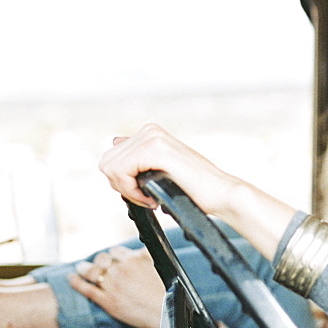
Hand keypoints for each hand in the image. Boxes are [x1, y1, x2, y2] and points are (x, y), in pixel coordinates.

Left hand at [68, 245, 164, 327]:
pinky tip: (71, 278)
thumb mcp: (159, 265)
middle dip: (98, 261)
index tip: (111, 258)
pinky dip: (76, 282)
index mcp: (134, 259)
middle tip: (96, 264)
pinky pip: (87, 289)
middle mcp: (121, 270)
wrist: (164, 313)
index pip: (116, 251)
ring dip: (83, 268)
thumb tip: (141, 250)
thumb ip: (146, 256)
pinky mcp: (107, 301)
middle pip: (102, 259)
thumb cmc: (166, 292)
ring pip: (91, 272)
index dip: (112, 255)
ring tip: (79, 268)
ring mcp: (112, 285)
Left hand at [98, 124, 239, 216]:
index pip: (111, 158)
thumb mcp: (160, 168)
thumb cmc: (194, 188)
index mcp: (150, 133)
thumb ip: (138, 154)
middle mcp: (149, 130)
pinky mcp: (155, 149)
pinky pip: (121, 172)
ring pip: (111, 168)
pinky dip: (133, 191)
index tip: (145, 193)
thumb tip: (115, 141)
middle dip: (123, 186)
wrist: (221, 193)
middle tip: (148, 197)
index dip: (123, 182)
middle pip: (107, 163)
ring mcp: (152, 136)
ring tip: (153, 197)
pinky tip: (154, 197)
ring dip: (129, 191)